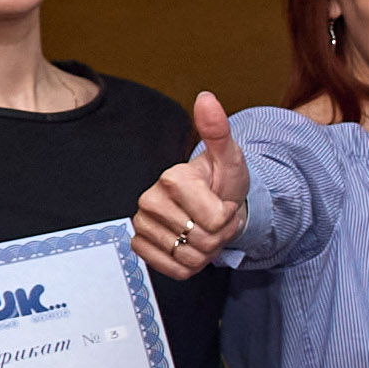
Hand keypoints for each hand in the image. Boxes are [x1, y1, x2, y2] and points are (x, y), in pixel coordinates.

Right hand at [129, 93, 249, 278]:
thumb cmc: (221, 183)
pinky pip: (173, 269)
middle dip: (220, 235)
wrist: (211, 204)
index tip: (222, 202)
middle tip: (215, 219)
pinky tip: (188, 245)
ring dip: (206, 251)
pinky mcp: (139, 246)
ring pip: (190, 258)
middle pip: (204, 241)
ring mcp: (141, 224)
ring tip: (203, 230)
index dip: (228, 216)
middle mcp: (149, 200)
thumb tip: (206, 98)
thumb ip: (219, 132)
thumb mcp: (230, 159)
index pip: (215, 219)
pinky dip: (189, 264)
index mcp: (171, 178)